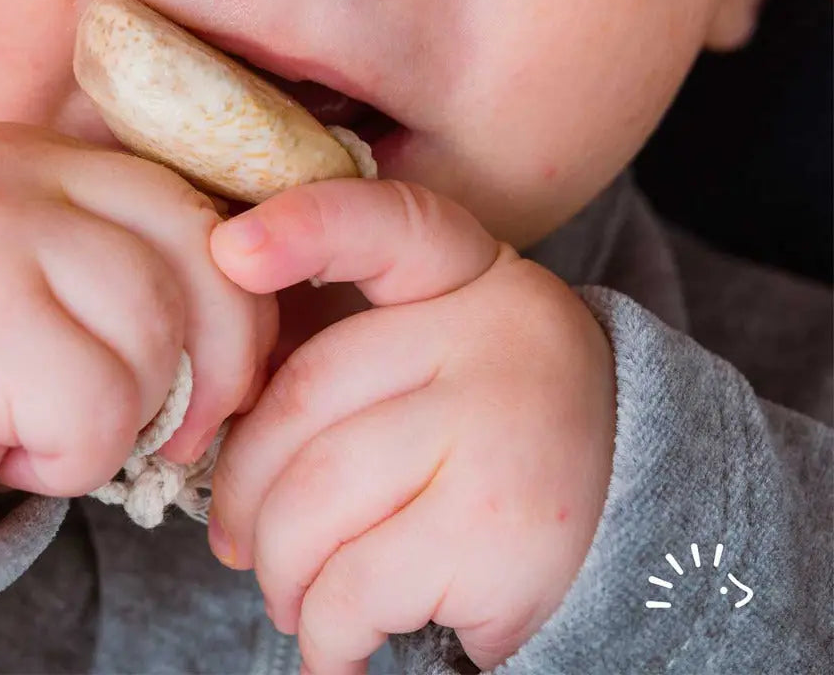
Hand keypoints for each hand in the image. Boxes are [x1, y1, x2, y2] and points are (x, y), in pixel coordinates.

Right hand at [0, 123, 275, 531]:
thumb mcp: (55, 288)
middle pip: (198, 248)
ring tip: (66, 428)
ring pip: (154, 329)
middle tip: (186, 428)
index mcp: (46, 155)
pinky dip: (79, 460)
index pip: (194, 201)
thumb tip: (263, 322)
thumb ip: (140, 268)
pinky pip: (97, 407)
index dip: (236, 294)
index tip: (225, 368)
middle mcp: (15, 169)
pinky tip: (20, 451)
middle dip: (223, 357)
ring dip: (131, 415)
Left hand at [207, 179, 615, 672]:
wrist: (639, 520)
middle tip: (234, 538)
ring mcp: (497, 430)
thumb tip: (219, 428)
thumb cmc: (489, 431)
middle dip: (242, 488)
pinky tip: (335, 646)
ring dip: (278, 570)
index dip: (302, 228)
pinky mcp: (498, 535)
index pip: (384, 226)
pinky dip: (323, 632)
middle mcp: (490, 335)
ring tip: (287, 595)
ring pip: (313, 500)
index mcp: (465, 274)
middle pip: (303, 399)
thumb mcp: (436, 356)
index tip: (230, 251)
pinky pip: (355, 587)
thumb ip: (346, 357)